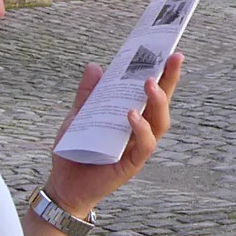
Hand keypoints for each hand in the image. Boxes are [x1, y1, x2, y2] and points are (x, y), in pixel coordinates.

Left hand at [43, 53, 182, 219]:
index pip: (151, 92)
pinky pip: (145, 145)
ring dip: (157, 101)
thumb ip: (88, 94)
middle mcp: (140, 130)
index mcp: (130, 116)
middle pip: (162, 103)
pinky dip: (141, 129)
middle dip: (170, 79)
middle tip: (172, 57)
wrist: (63, 184)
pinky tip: (132, 115)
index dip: (163, 73)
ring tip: (149, 83)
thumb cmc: (74, 150)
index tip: (169, 51)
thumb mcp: (78, 115)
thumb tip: (95, 66)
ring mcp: (138, 146)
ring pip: (159, 122)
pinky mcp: (132, 163)